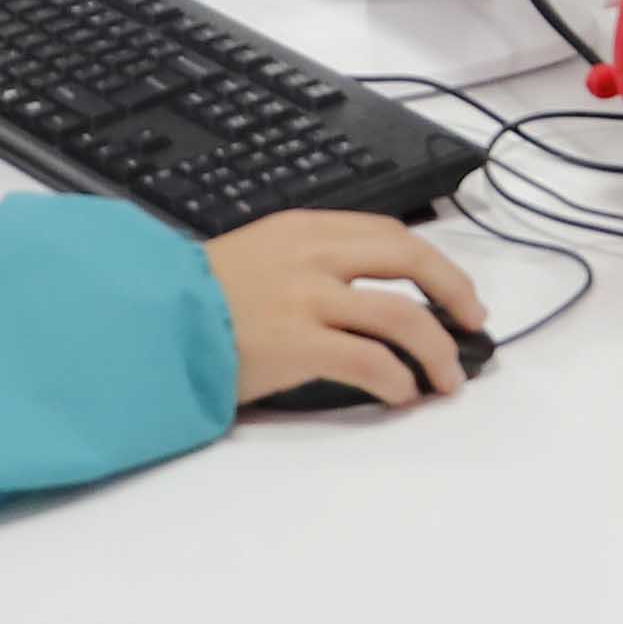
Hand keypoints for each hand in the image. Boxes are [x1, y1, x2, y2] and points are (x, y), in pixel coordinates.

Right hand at [209, 212, 489, 409]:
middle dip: (453, 292)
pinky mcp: (297, 344)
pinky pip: (369, 361)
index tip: (454, 291)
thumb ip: (311, 264)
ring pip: (401, 315)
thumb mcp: (259, 256)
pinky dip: (396, 380)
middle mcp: (311, 255)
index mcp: (304, 229)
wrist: (149, 322)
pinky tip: (401, 394)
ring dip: (436, 350)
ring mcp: (306, 298)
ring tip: (446, 379)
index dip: (434, 264)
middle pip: (409, 260)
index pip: (389, 234)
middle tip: (473, 324)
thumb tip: (369, 296)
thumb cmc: (197, 302)